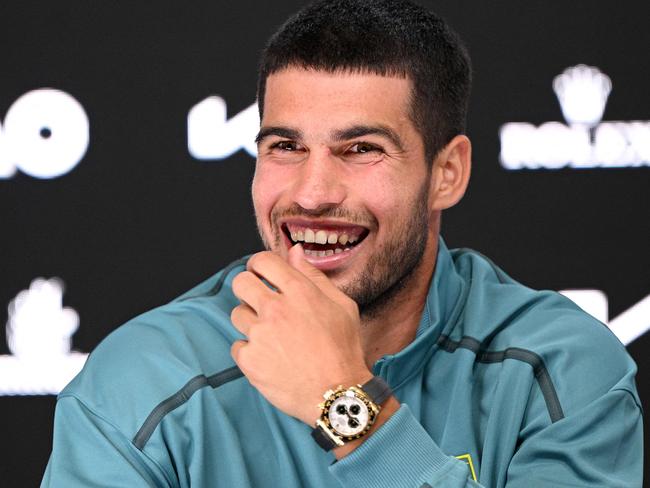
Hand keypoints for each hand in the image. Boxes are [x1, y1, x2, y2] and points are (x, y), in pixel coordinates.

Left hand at [230, 244, 372, 425]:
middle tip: (259, 300)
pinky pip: (237, 346)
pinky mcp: (250, 360)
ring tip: (269, 335)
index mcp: (299, 291)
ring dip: (249, 321)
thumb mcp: (341, 305)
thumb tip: (293, 252)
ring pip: (236, 314)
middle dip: (247, 287)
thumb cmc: (344, 349)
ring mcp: (260, 335)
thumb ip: (313, 276)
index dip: (259, 265)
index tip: (262, 274)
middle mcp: (275, 309)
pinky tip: (269, 357)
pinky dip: (250, 351)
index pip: (262, 261)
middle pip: (240, 282)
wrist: (338, 394)